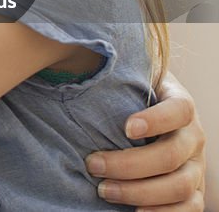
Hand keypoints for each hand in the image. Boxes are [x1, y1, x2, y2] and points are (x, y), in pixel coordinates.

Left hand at [86, 73, 205, 209]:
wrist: (148, 121)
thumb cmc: (128, 99)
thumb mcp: (126, 85)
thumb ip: (112, 82)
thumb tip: (68, 68)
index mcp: (182, 105)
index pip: (180, 110)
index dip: (157, 120)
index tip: (127, 128)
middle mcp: (194, 138)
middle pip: (172, 154)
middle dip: (130, 164)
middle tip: (93, 165)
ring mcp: (196, 168)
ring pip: (180, 186)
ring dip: (139, 191)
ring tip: (103, 190)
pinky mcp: (194, 192)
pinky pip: (189, 210)